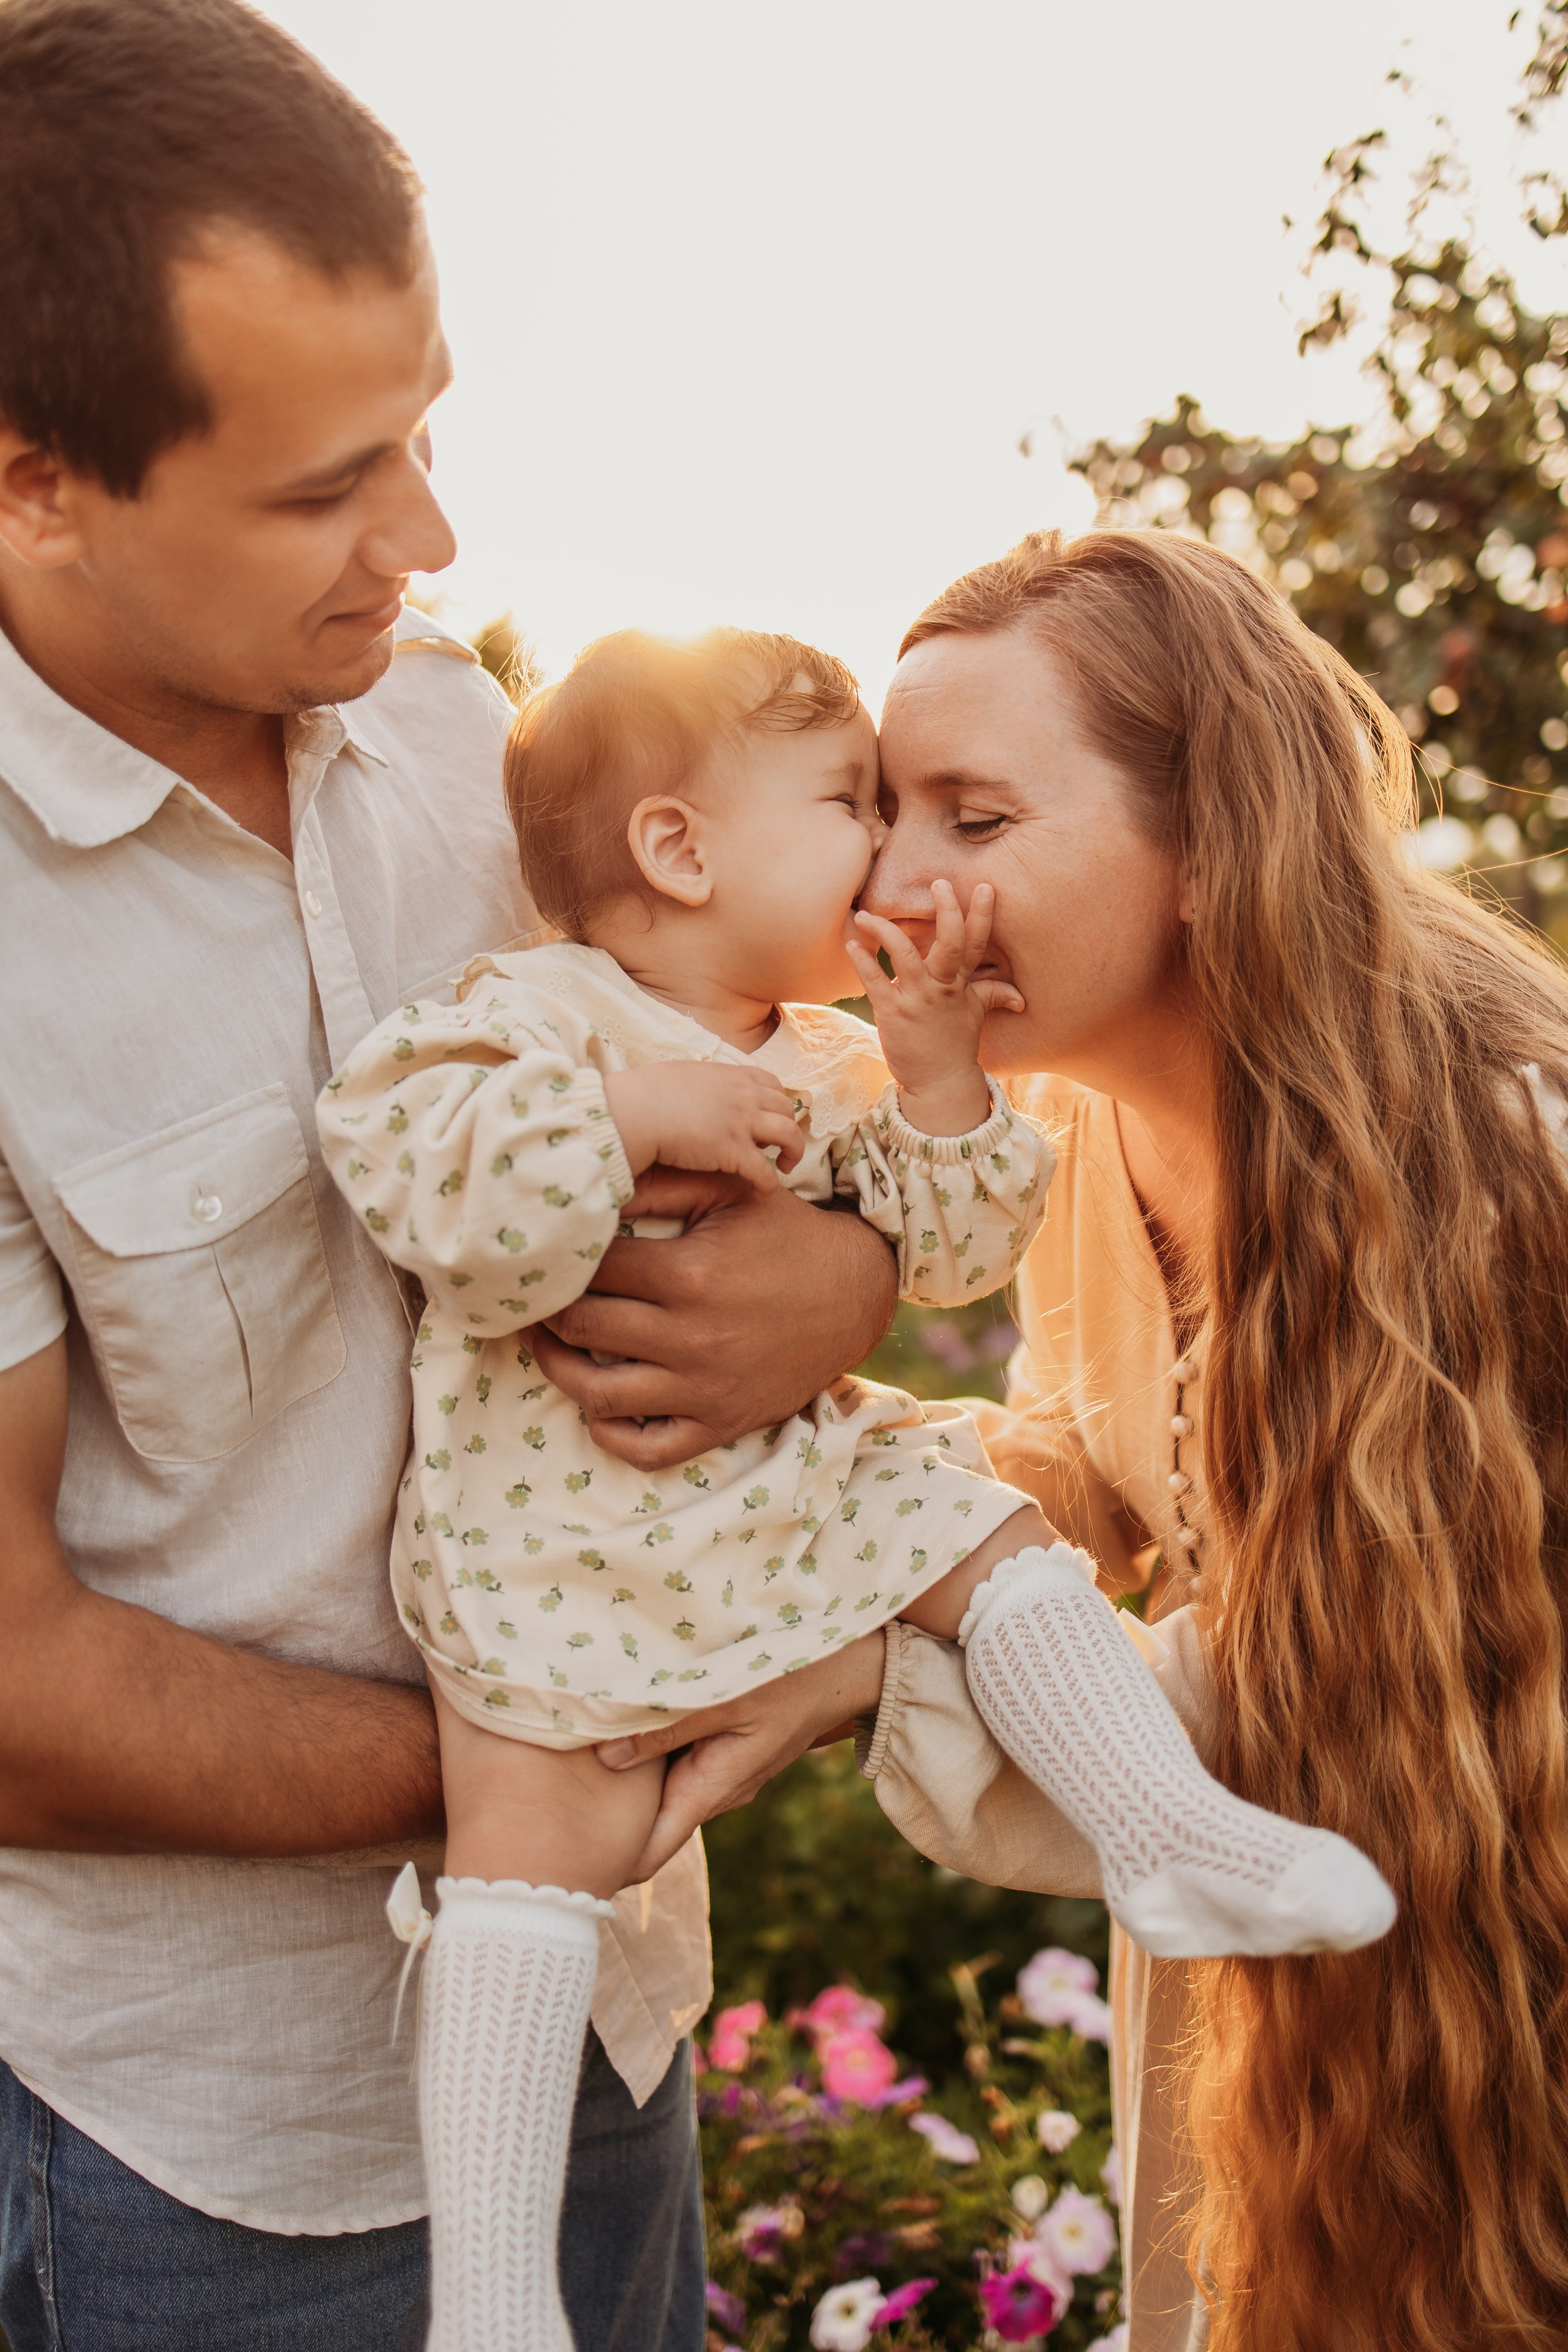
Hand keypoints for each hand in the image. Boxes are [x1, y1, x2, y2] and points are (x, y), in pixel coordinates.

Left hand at [525, 1167, 897, 1468]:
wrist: (854, 1292)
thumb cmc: (785, 1235)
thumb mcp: (730, 1193)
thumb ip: (661, 1186)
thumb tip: (594, 1182)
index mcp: (690, 1275)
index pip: (592, 1269)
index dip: (562, 1258)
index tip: (548, 1252)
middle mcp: (692, 1338)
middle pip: (582, 1329)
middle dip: (548, 1310)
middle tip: (535, 1296)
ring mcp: (705, 1389)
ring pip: (598, 1396)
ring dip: (560, 1370)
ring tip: (550, 1345)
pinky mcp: (720, 1424)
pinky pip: (647, 1449)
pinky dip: (610, 1434)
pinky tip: (598, 1404)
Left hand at [596, 1632, 886, 1880]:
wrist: (846, 1666)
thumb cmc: (789, 1678)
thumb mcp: (724, 1699)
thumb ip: (665, 1728)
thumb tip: (605, 1756)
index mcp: (714, 1787)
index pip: (654, 1848)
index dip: (612, 1859)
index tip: (567, 1866)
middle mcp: (718, 1789)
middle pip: (652, 1817)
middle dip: (611, 1817)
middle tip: (558, 1811)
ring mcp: (724, 1769)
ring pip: (665, 1786)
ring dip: (630, 1782)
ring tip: (576, 1770)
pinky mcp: (728, 1747)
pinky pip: (680, 1760)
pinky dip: (653, 1752)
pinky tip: (623, 1729)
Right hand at [603, 1062, 803, 1193]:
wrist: (635, 1111)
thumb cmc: (645, 1093)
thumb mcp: (682, 1074)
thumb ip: (702, 1083)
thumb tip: (697, 1088)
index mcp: (732, 1076)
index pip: (772, 1084)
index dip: (776, 1103)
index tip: (769, 1118)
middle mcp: (744, 1096)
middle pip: (786, 1109)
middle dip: (787, 1126)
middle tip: (777, 1145)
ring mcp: (743, 1123)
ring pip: (789, 1136)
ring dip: (793, 1152)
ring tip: (786, 1167)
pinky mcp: (734, 1152)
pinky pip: (765, 1172)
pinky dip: (768, 1184)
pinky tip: (760, 1194)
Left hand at [845, 879, 1023, 1135]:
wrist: (939, 1083)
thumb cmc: (955, 1045)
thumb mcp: (976, 1016)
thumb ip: (993, 995)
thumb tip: (1020, 997)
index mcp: (961, 984)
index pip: (975, 944)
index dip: (981, 915)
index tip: (984, 887)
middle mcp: (942, 988)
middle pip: (949, 943)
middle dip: (946, 911)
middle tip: (939, 883)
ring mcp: (917, 999)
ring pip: (904, 954)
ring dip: (884, 930)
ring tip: (865, 914)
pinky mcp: (893, 1012)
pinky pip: (875, 980)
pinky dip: (862, 961)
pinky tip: (851, 944)